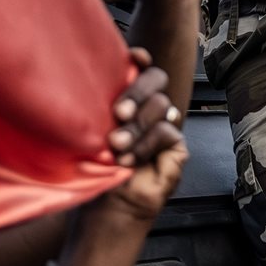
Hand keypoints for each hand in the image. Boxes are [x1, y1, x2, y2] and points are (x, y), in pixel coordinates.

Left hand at [92, 47, 187, 224]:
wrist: (108, 209)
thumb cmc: (95, 173)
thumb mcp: (89, 132)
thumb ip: (96, 106)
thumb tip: (90, 77)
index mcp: (126, 101)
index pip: (140, 70)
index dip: (140, 60)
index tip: (133, 56)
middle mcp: (146, 111)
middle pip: (156, 80)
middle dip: (136, 92)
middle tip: (118, 113)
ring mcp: (162, 127)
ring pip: (161, 104)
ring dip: (135, 126)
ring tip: (116, 146)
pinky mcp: (175, 147)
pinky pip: (167, 130)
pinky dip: (146, 144)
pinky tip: (130, 159)